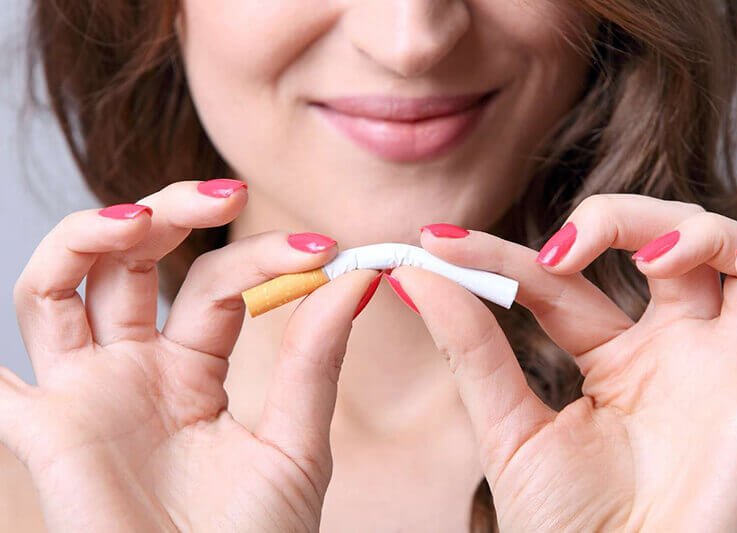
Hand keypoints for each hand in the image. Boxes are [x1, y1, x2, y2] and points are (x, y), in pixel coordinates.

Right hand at [0, 180, 377, 531]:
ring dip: (87, 235)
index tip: (321, 250)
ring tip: (141, 218)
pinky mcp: (47, 435)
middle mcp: (133, 372)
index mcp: (192, 370)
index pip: (213, 283)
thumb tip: (356, 276)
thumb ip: (315, 360)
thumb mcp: (297, 441)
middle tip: (223, 194)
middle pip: (127, 263)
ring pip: (56, 287)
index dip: (260, 256)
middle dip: (167, 213)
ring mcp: (87, 396)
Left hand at [391, 194, 736, 531]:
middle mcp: (675, 353)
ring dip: (704, 234)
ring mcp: (725, 370)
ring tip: (653, 257)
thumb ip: (473, 350)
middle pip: (671, 241)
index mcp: (615, 359)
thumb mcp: (510, 428)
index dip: (504, 255)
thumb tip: (417, 279)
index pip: (563, 281)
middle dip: (626, 217)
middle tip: (566, 246)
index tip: (438, 243)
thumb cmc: (568, 528)